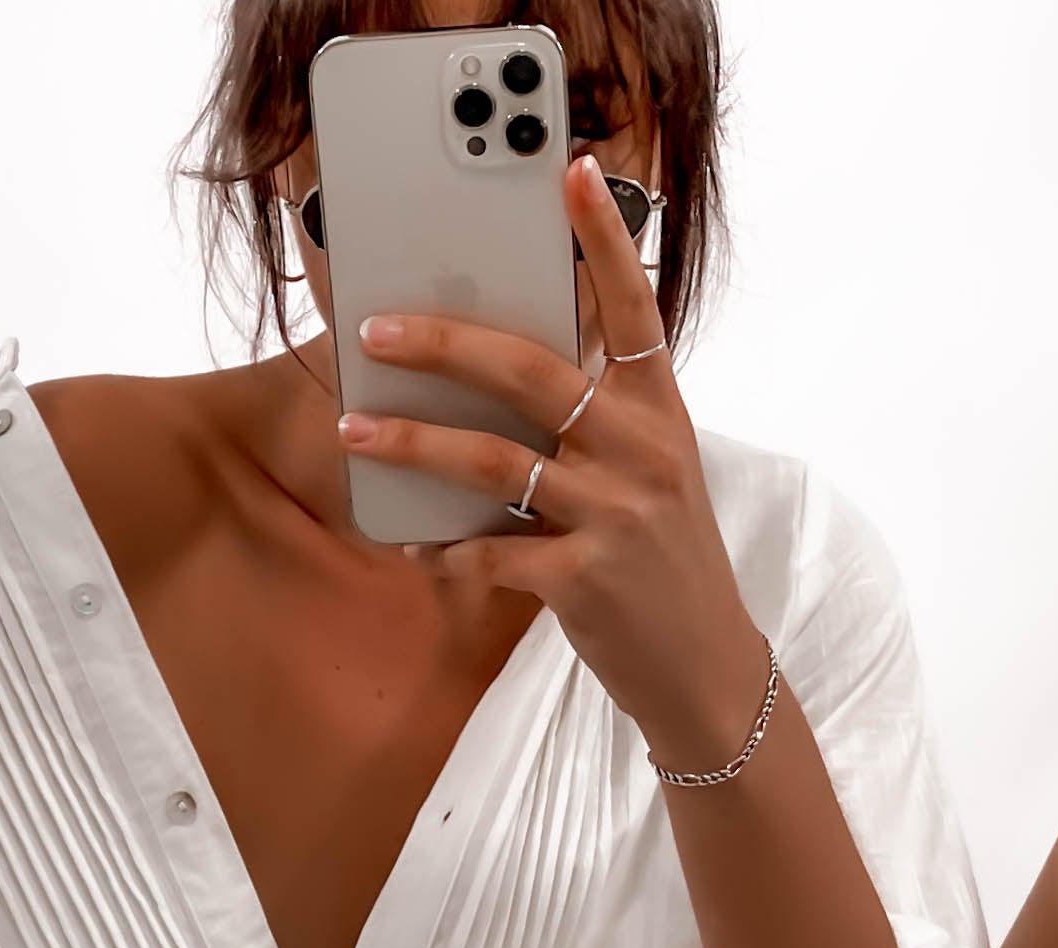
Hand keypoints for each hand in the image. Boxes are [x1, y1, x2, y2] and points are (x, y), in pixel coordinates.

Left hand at [335, 151, 770, 771]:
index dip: (603, 237)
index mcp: (660, 411)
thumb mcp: (653, 475)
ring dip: (411, 446)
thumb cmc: (662, 562)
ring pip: (491, 461)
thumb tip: (495, 378)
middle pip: (529, 373)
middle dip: (442, 344)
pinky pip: (489, 554)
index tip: (571, 172)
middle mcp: (642, 451)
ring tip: (354, 433)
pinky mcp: (584, 579)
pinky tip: (414, 545)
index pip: (634, 306)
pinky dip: (443, 550)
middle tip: (376, 332)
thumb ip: (597, 422)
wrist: (702, 666)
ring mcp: (614, 515)